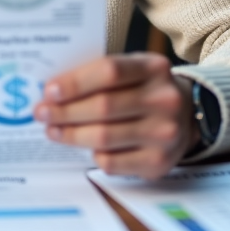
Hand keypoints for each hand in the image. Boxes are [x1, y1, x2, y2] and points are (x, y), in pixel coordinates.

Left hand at [34, 53, 195, 179]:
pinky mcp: (159, 162)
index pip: (109, 72)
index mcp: (154, 68)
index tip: (49, 91)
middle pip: (103, 106)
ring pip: (105, 137)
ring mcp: (165, 133)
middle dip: (65, 111)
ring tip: (52, 131)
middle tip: (41, 113)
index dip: (75, 83)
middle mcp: (164, 99)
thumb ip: (100, 75)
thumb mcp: (133, 70)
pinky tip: (84, 148)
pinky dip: (94, 155)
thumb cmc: (146, 89)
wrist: (188, 116)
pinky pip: (114, 162)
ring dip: (71, 135)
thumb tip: (54, 92)